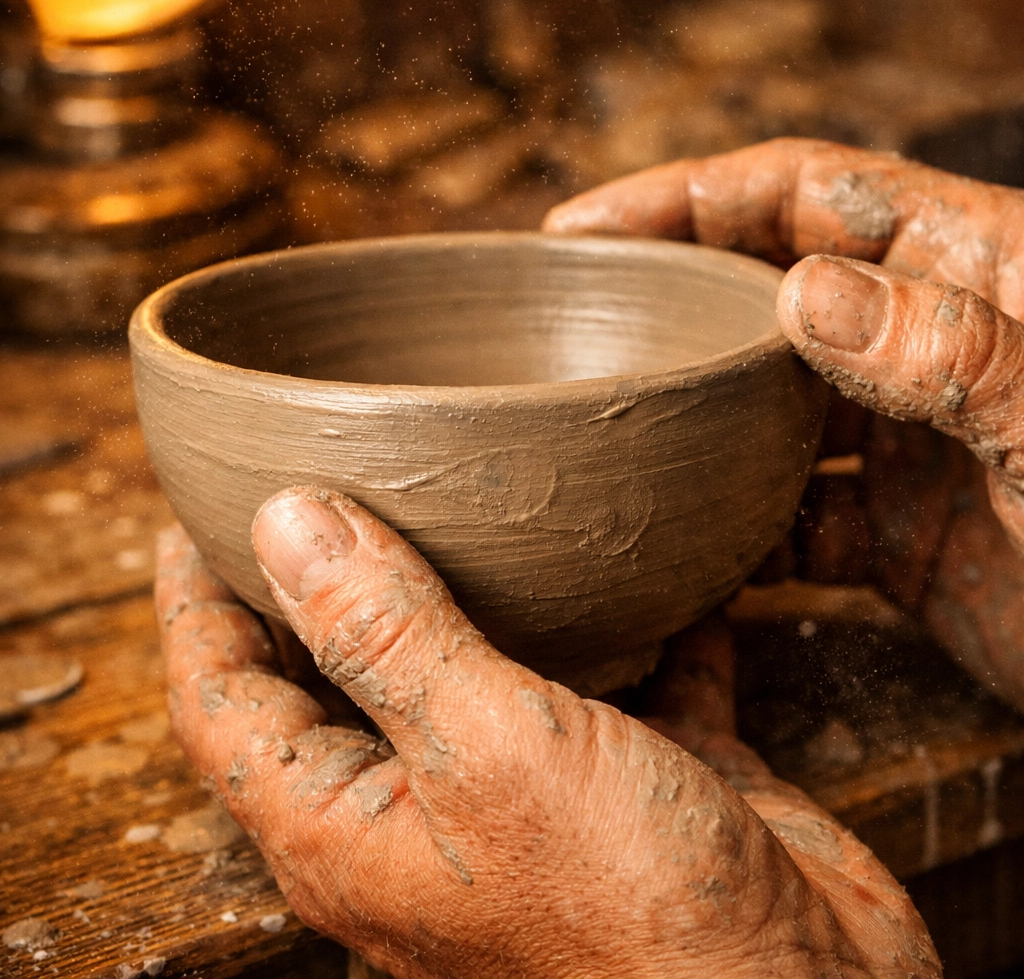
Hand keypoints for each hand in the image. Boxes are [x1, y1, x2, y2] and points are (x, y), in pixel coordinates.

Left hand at [156, 487, 937, 977]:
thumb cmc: (631, 915)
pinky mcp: (633, 776)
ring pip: (475, 671)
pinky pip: (616, 676)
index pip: (224, 703)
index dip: (197, 605)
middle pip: (334, 681)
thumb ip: (388, 637)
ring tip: (461, 499)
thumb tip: (285, 524)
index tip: (194, 515)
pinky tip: (646, 564)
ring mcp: (535, 795)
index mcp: (352, 825)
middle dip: (314, 588)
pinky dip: (627, 623)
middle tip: (316, 488)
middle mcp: (429, 812)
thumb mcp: (491, 751)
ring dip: (469, 592)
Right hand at [545, 138, 1023, 707]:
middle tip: (568, 330)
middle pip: (763, 302)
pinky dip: (731, 535)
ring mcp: (904, 450)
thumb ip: (949, 349)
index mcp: (969, 275)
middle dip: (666, 307)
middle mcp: (921, 351)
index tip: (580, 228)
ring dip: (690, 428)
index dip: (686, 197)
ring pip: (762, 417)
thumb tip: (799, 295)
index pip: (802, 196)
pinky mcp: (898, 545)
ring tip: (605, 438)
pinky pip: (786, 524)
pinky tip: (679, 548)